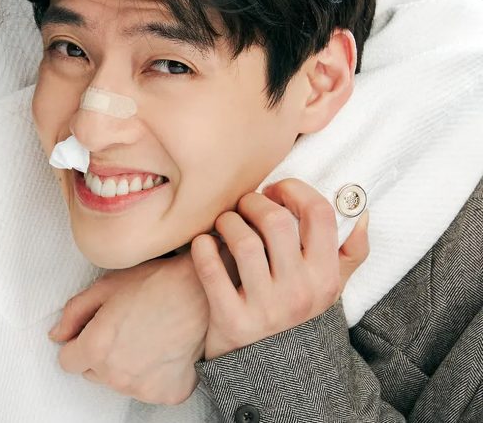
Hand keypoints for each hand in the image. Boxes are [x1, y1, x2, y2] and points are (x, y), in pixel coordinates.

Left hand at [50, 253, 207, 404]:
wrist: (201, 293)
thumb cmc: (154, 285)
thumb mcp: (104, 288)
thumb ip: (73, 314)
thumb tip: (57, 335)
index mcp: (96, 349)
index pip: (67, 362)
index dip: (77, 345)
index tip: (91, 334)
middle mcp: (117, 376)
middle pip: (93, 374)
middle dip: (101, 355)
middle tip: (124, 330)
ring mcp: (144, 389)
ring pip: (120, 382)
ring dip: (126, 365)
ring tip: (146, 337)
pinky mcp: (168, 394)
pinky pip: (149, 388)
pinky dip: (153, 374)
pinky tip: (162, 350)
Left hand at [190, 178, 370, 359]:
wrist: (273, 372)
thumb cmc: (298, 315)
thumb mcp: (331, 288)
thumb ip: (349, 252)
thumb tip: (359, 212)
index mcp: (326, 277)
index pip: (320, 214)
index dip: (294, 190)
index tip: (276, 190)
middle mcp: (300, 291)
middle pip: (276, 222)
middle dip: (254, 202)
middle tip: (244, 205)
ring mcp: (266, 307)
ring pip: (243, 242)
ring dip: (227, 222)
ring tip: (225, 223)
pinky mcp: (232, 320)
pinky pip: (211, 269)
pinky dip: (202, 247)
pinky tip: (203, 242)